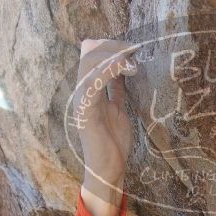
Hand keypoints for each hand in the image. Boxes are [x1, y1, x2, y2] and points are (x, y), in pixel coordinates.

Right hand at [73, 39, 136, 198]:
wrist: (109, 169)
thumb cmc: (113, 142)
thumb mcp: (118, 109)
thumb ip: (116, 91)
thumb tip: (122, 72)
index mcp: (89, 91)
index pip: (92, 57)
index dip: (110, 47)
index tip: (132, 48)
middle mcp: (82, 93)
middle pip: (89, 55)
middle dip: (113, 47)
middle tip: (134, 50)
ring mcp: (82, 102)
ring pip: (89, 65)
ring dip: (112, 57)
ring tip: (132, 62)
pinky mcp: (86, 112)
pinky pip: (93, 84)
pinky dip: (109, 71)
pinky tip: (126, 70)